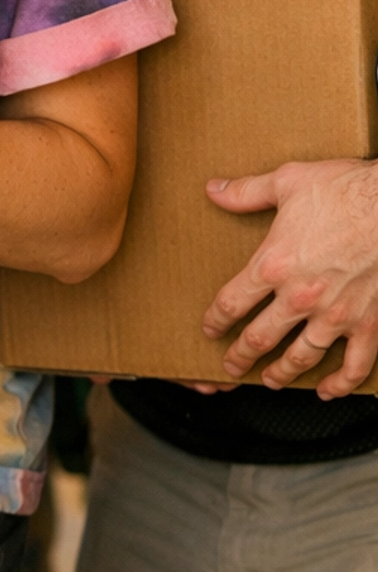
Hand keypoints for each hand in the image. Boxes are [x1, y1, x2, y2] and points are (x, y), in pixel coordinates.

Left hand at [204, 159, 377, 396]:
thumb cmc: (344, 189)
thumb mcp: (287, 182)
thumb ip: (247, 192)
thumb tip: (213, 189)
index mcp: (273, 265)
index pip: (232, 303)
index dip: (216, 320)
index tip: (210, 328)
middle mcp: (299, 297)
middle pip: (259, 338)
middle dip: (240, 356)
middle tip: (231, 365)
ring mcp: (335, 315)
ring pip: (301, 357)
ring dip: (282, 373)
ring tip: (270, 380)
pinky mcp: (368, 323)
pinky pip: (354, 365)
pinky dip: (340, 383)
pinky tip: (328, 390)